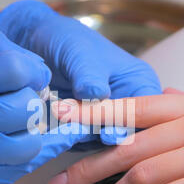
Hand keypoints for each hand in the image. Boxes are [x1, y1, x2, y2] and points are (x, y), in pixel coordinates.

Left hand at [0, 0, 160, 145]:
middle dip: (103, 135)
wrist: (37, 44)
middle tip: (80, 132)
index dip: (130, 125)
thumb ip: (90, 76)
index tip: (108, 133)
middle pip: (127, 132)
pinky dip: (71, 140)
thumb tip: (97, 95)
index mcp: (139, 83)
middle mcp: (127, 104)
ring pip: (103, 142)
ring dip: (84, 139)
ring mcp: (105, 119)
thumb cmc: (67, 41)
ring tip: (65, 130)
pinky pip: (83, 142)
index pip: (146, 112)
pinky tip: (59, 132)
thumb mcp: (81, 54)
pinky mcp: (85, 127)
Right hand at [0, 29, 87, 183]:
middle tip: (18, 102)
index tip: (35, 75)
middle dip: (29, 101)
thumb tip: (37, 66)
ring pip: (33, 141)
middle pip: (28, 105)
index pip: (14, 69)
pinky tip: (14, 145)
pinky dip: (23, 153)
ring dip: (29, 132)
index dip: (33, 70)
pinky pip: (24, 167)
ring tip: (13, 128)